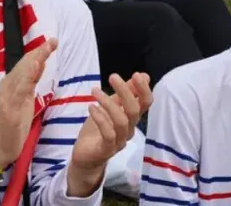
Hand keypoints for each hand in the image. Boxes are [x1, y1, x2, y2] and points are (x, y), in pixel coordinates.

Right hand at [0, 38, 57, 165]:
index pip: (25, 65)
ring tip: (46, 47)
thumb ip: (30, 82)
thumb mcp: (25, 101)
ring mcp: (6, 97)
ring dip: (35, 60)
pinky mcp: (9, 108)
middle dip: (39, 52)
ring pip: (22, 74)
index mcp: (10, 84)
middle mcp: (6, 87)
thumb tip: (39, 63)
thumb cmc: (13, 126)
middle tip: (53, 40)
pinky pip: (20, 89)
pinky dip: (28, 76)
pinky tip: (35, 66)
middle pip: (24, 65)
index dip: (38, 52)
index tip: (51, 42)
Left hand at [67, 73, 151, 195]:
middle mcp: (129, 129)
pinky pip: (108, 134)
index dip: (143, 90)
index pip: (145, 104)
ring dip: (108, 103)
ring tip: (95, 91)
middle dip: (125, 91)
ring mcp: (119, 141)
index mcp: (131, 118)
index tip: (137, 74)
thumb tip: (144, 76)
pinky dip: (100, 119)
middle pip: (134, 110)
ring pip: (121, 121)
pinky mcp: (107, 149)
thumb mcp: (110, 107)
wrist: (86, 156)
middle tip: (113, 76)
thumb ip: (125, 93)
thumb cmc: (98, 129)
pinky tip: (91, 108)